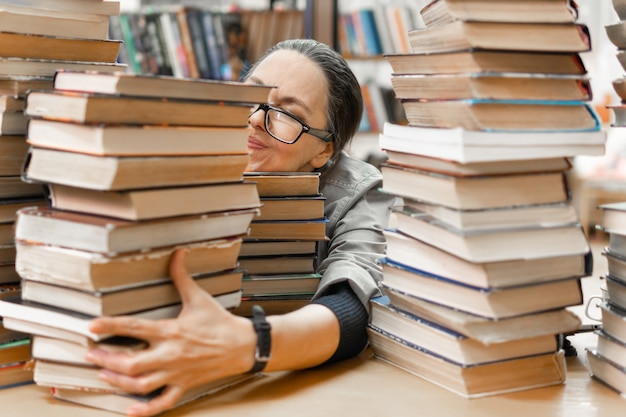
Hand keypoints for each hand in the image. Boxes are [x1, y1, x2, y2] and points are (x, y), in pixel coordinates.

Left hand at [86, 248, 256, 416]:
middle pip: (131, 363)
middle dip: (106, 359)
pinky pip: (163, 402)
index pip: (135, 328)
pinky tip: (130, 410)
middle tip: (90, 354)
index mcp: (171, 331)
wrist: (243, 346)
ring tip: (103, 374)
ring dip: (118, 381)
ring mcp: (176, 372)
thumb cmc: (220, 321)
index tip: (92, 325)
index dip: (111, 326)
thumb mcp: (199, 297)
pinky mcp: (184, 385)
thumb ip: (182, 276)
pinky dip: (145, 409)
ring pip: (141, 384)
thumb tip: (177, 253)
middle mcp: (170, 354)